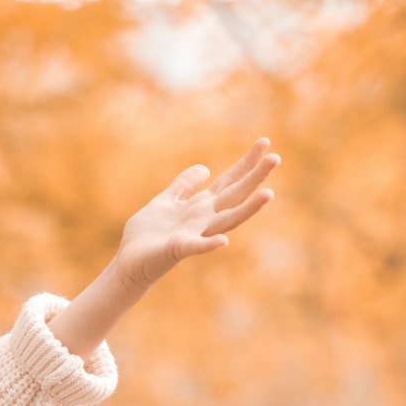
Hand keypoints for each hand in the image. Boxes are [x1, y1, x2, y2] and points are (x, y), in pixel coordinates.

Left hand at [112, 138, 279, 294]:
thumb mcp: (166, 201)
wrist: (129, 263)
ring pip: (225, 220)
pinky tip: (223, 241)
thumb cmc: (148, 235)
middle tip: (276, 158)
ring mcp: (193, 235)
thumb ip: (184, 186)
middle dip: (254, 178)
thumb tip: (206, 168)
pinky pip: (195, 247)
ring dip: (248, 209)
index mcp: (200, 206)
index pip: (229, 181)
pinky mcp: (177, 250)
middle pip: (234, 195)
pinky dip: (209, 244)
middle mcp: (203, 219)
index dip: (246, 163)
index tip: (265, 142)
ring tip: (269, 194)